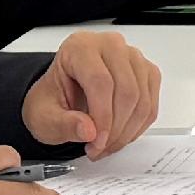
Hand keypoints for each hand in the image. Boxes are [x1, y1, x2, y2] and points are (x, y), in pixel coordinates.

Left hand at [23, 30, 158, 156]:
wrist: (62, 96)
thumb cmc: (53, 99)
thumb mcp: (43, 116)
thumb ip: (62, 124)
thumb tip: (88, 130)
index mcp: (80, 47)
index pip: (100, 80)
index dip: (102, 116)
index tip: (96, 142)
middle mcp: (110, 46)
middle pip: (126, 90)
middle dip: (115, 128)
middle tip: (99, 148)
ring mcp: (132, 58)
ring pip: (142, 100)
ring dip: (126, 132)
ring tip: (106, 145)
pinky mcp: (146, 73)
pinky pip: (150, 106)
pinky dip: (137, 128)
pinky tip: (120, 136)